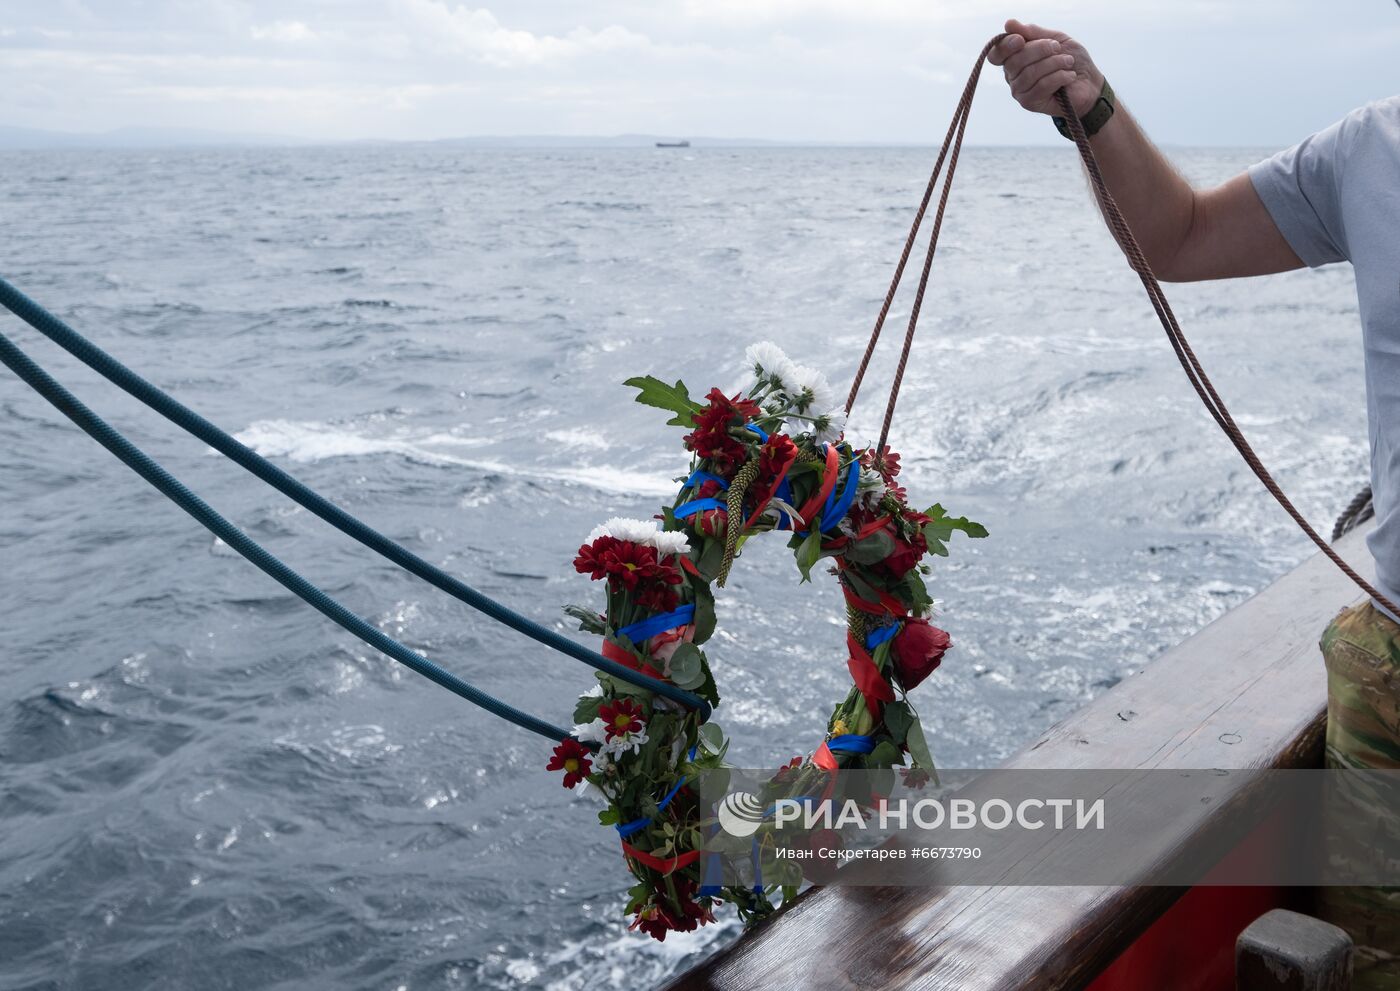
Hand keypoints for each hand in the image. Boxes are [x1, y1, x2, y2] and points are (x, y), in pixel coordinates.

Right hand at [988, 19, 1104, 117]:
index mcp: (1015, 58)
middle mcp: (1012, 76)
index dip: (1005, 46)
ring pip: (1030, 73)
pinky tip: (1070, 76)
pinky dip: (1060, 76)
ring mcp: (1019, 91)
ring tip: (1068, 62)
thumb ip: (1033, 32)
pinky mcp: (1029, 103)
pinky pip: (1042, 85)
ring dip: (1054, 63)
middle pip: (1014, 61)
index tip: (1021, 39)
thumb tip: (1009, 24)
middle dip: (1040, 49)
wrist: (1089, 83)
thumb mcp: (1055, 39)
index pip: (996, 54)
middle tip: (1058, 48)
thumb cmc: (1071, 60)